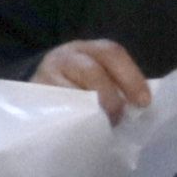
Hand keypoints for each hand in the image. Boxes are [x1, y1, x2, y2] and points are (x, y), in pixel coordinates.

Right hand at [35, 38, 153, 122]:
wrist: (43, 93)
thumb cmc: (83, 88)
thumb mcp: (102, 77)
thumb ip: (120, 87)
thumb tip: (141, 108)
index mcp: (90, 49)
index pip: (112, 53)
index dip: (130, 77)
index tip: (143, 102)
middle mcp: (66, 56)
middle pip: (90, 71)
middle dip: (109, 97)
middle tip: (116, 117)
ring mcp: (45, 74)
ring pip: (71, 91)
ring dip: (89, 111)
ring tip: (98, 126)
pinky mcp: (33, 94)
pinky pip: (54, 107)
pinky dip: (71, 118)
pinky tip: (79, 127)